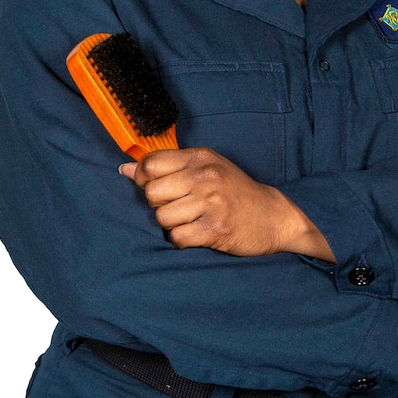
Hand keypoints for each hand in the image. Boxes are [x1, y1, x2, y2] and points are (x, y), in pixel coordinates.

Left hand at [119, 148, 335, 259]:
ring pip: (162, 218)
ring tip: (191, 220)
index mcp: (201, 157)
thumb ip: (168, 166)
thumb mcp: (207, 168)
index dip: (143, 179)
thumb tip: (124, 169)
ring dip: (172, 224)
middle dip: (159, 205)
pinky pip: (178, 238)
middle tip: (178, 207)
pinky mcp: (216, 229)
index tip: (155, 188)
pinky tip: (198, 233)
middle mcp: (206, 176)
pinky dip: (183, 240)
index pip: (151, 164)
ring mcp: (212, 203)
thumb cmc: (235, 191)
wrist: (274, 216)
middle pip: (152, 193)